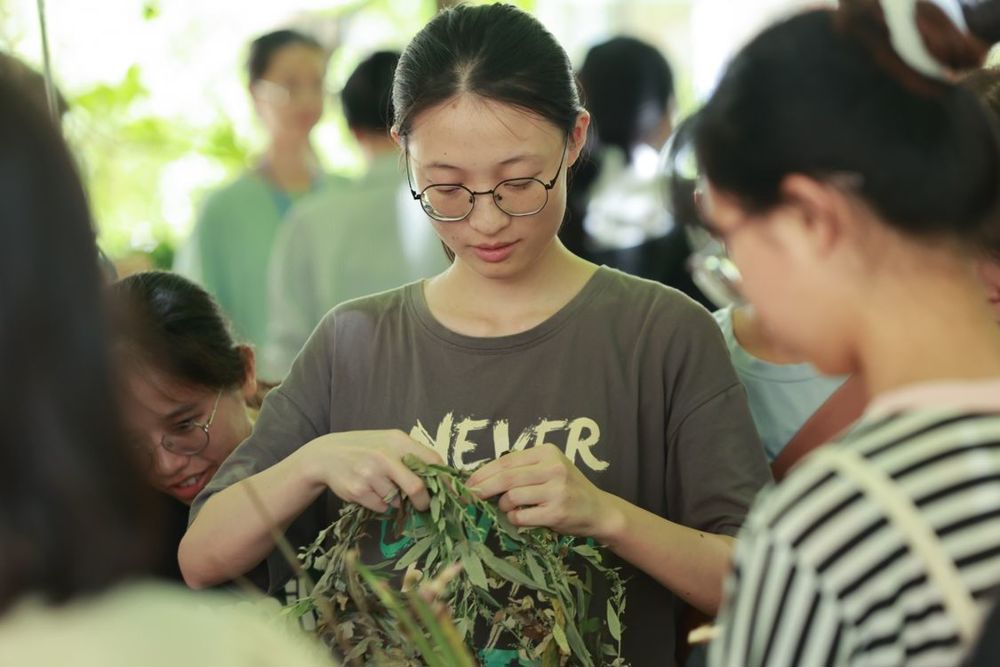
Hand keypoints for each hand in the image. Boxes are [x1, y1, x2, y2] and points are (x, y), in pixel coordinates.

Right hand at [301, 430, 442, 512]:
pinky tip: (371, 491)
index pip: (432, 462)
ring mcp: (370, 474)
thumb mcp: (389, 442)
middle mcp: (384, 455)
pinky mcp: (358, 490)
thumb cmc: (365, 448)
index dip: (445, 481)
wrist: (326, 455)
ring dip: (396, 501)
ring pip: (397, 500)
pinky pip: (381, 507)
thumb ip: (412, 456)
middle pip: (417, 488)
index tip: (451, 494)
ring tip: (383, 488)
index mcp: (398, 440)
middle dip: (424, 502)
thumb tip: (441, 481)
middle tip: (423, 506)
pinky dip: (381, 505)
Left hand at [465, 444, 615, 537]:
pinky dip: (515, 519)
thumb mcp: (549, 469)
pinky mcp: (556, 512)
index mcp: (547, 452)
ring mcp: (556, 490)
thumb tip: (482, 478)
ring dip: (503, 506)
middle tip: (469, 497)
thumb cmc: (568, 489)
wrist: (599, 510)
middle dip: (482, 488)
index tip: (468, 483)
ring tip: (509, 509)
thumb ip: (523, 469)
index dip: (483, 473)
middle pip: (505, 478)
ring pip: (511, 497)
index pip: (506, 461)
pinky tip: (521, 518)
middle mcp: (552, 468)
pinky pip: (521, 516)